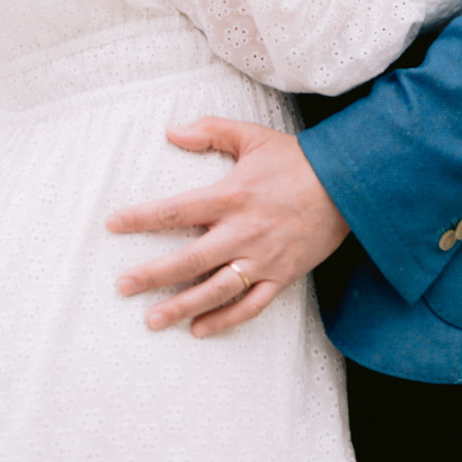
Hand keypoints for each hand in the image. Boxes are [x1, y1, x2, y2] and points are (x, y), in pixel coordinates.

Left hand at [106, 115, 350, 338]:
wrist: (348, 185)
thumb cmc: (295, 158)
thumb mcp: (251, 136)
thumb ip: (210, 132)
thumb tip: (172, 132)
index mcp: (231, 196)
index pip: (175, 211)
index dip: (141, 219)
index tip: (113, 225)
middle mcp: (243, 232)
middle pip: (189, 260)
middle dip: (152, 275)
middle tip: (122, 286)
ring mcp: (262, 259)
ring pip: (216, 290)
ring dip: (182, 306)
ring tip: (152, 320)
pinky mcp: (282, 277)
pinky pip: (250, 306)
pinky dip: (224, 320)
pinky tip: (199, 329)